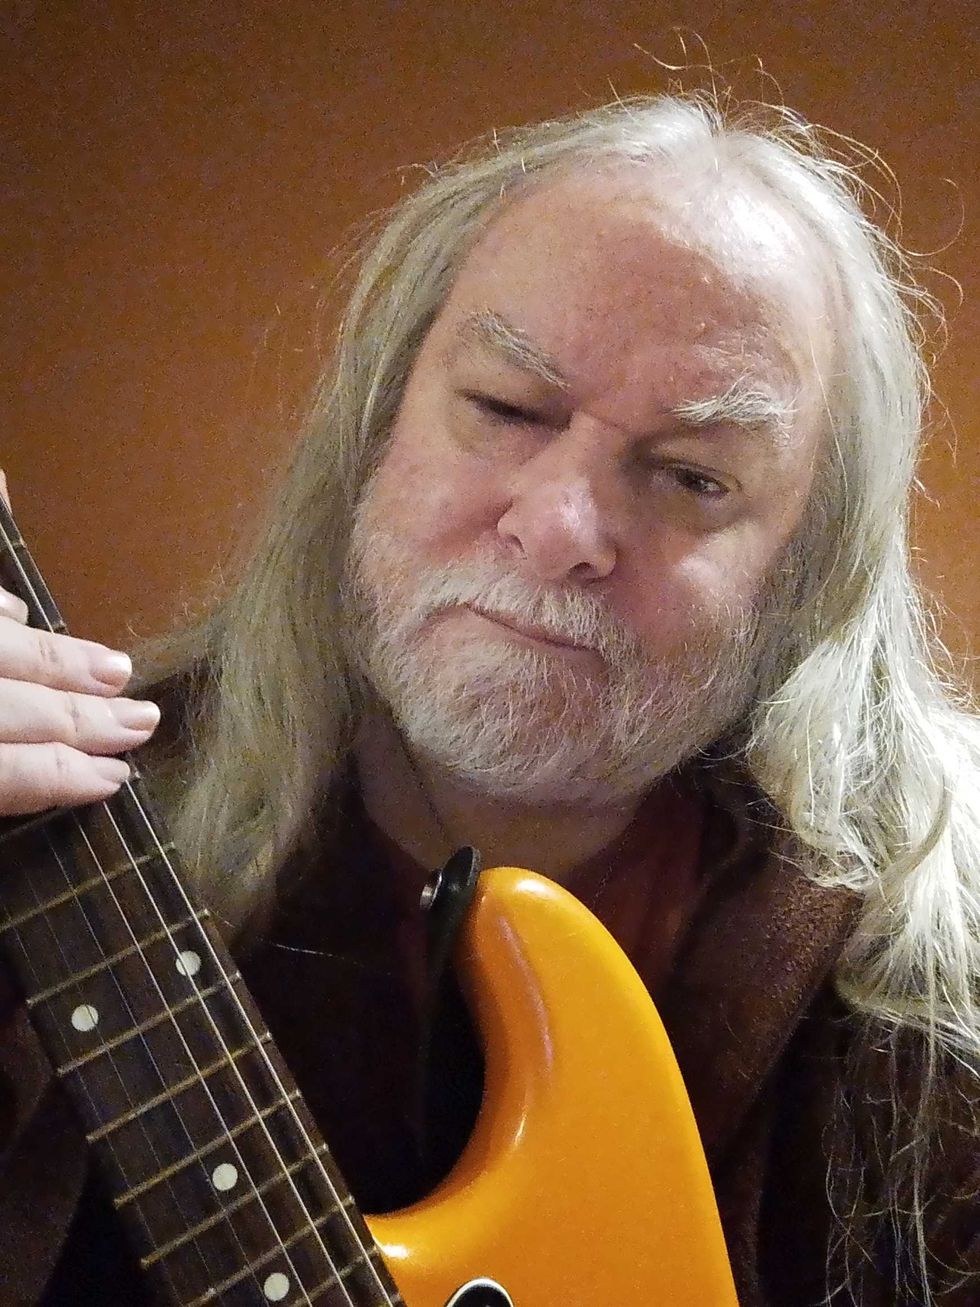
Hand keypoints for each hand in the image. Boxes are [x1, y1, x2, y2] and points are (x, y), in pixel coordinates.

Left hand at [0, 587, 159, 815]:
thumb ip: (0, 787)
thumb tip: (46, 792)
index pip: (13, 774)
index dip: (65, 777)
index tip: (116, 779)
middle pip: (26, 711)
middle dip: (90, 718)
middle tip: (145, 721)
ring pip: (9, 650)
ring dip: (67, 660)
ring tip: (119, 668)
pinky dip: (3, 608)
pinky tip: (22, 614)